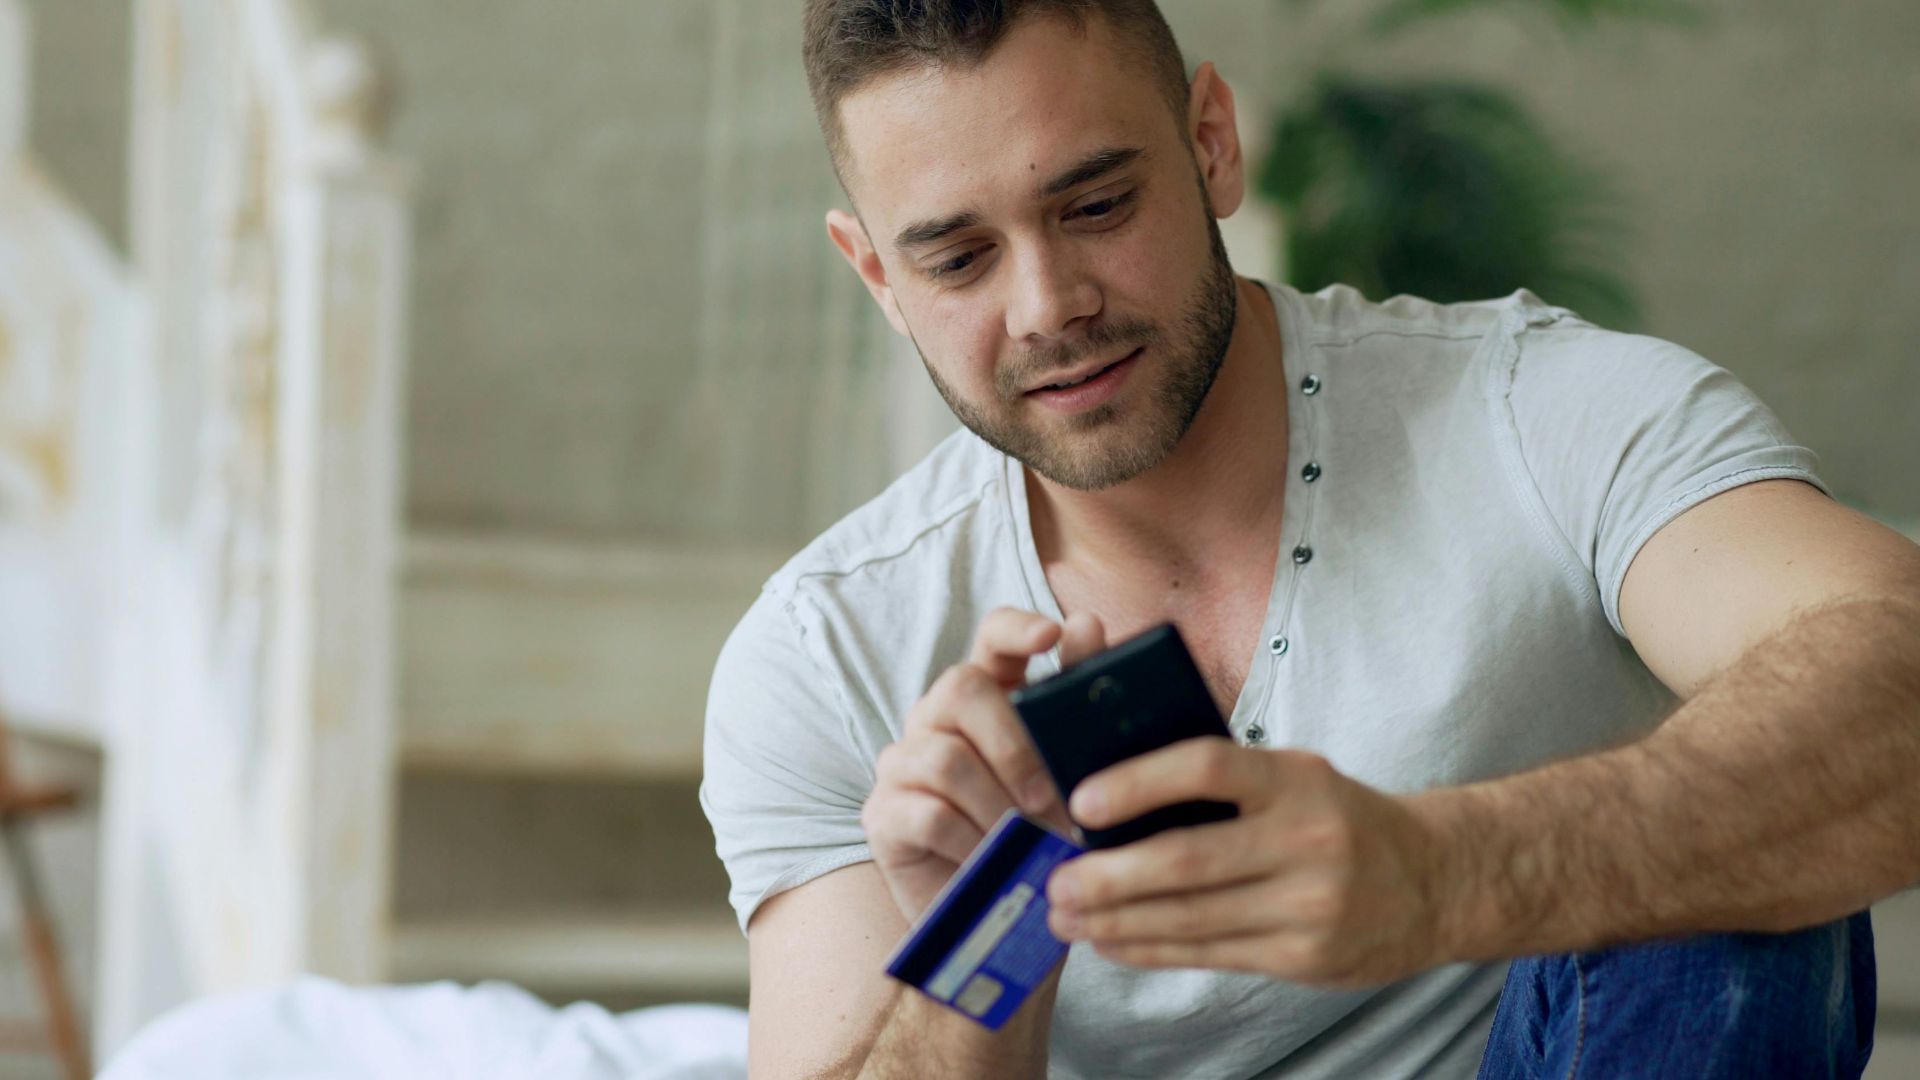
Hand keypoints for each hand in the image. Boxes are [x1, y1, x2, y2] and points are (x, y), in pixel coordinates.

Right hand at [863, 608, 1108, 920]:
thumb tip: (1088, 625)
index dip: (1016, 627)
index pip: (991, 636)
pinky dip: (970, 842)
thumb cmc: (1041, 841)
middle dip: (1012, 741)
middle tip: (1047, 798)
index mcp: (989, 699)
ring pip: (946, 757)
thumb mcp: (1071, 777)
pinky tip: (993, 865)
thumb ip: (1077, 706)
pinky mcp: (883, 815)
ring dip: (997, 806)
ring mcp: (904, 764)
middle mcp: (937, 719)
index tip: (1051, 636)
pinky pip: (926, 813)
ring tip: (1028, 844)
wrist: (1001, 928)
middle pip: (960, 686)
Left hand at [1044, 739, 1449, 987]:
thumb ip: (1223, 779)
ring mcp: (1309, 905)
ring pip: (1190, 918)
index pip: (1209, 767)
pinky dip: (1150, 948)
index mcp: (1297, 778)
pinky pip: (1208, 955)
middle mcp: (1307, 840)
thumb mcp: (1295, 776)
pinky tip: (1110, 940)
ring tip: (1065, 915)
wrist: (1433, 881)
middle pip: (1187, 860)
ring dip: (1116, 920)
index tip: (1081, 799)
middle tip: (1055, 880)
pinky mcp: (1303, 958)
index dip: (1139, 781)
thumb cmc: (1337, 817)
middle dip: (1108, 875)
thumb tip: (1114, 785)